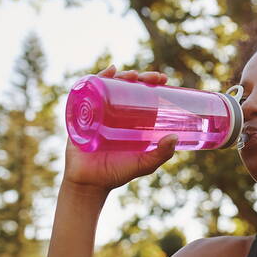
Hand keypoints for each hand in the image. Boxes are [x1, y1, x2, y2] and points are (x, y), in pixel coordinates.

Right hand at [63, 64, 174, 193]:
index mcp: (130, 119)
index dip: (151, 83)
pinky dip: (95, 80)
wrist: (89, 184)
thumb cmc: (117, 172)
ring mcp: (98, 112)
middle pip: (126, 86)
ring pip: (108, 86)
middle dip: (139, 77)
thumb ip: (160, 154)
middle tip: (152, 77)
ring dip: (120, 76)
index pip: (141, 94)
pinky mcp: (82, 115)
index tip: (163, 78)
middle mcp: (114, 112)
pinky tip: (106, 73)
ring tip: (131, 75)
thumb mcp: (144, 164)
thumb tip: (174, 137)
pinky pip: (87, 93)